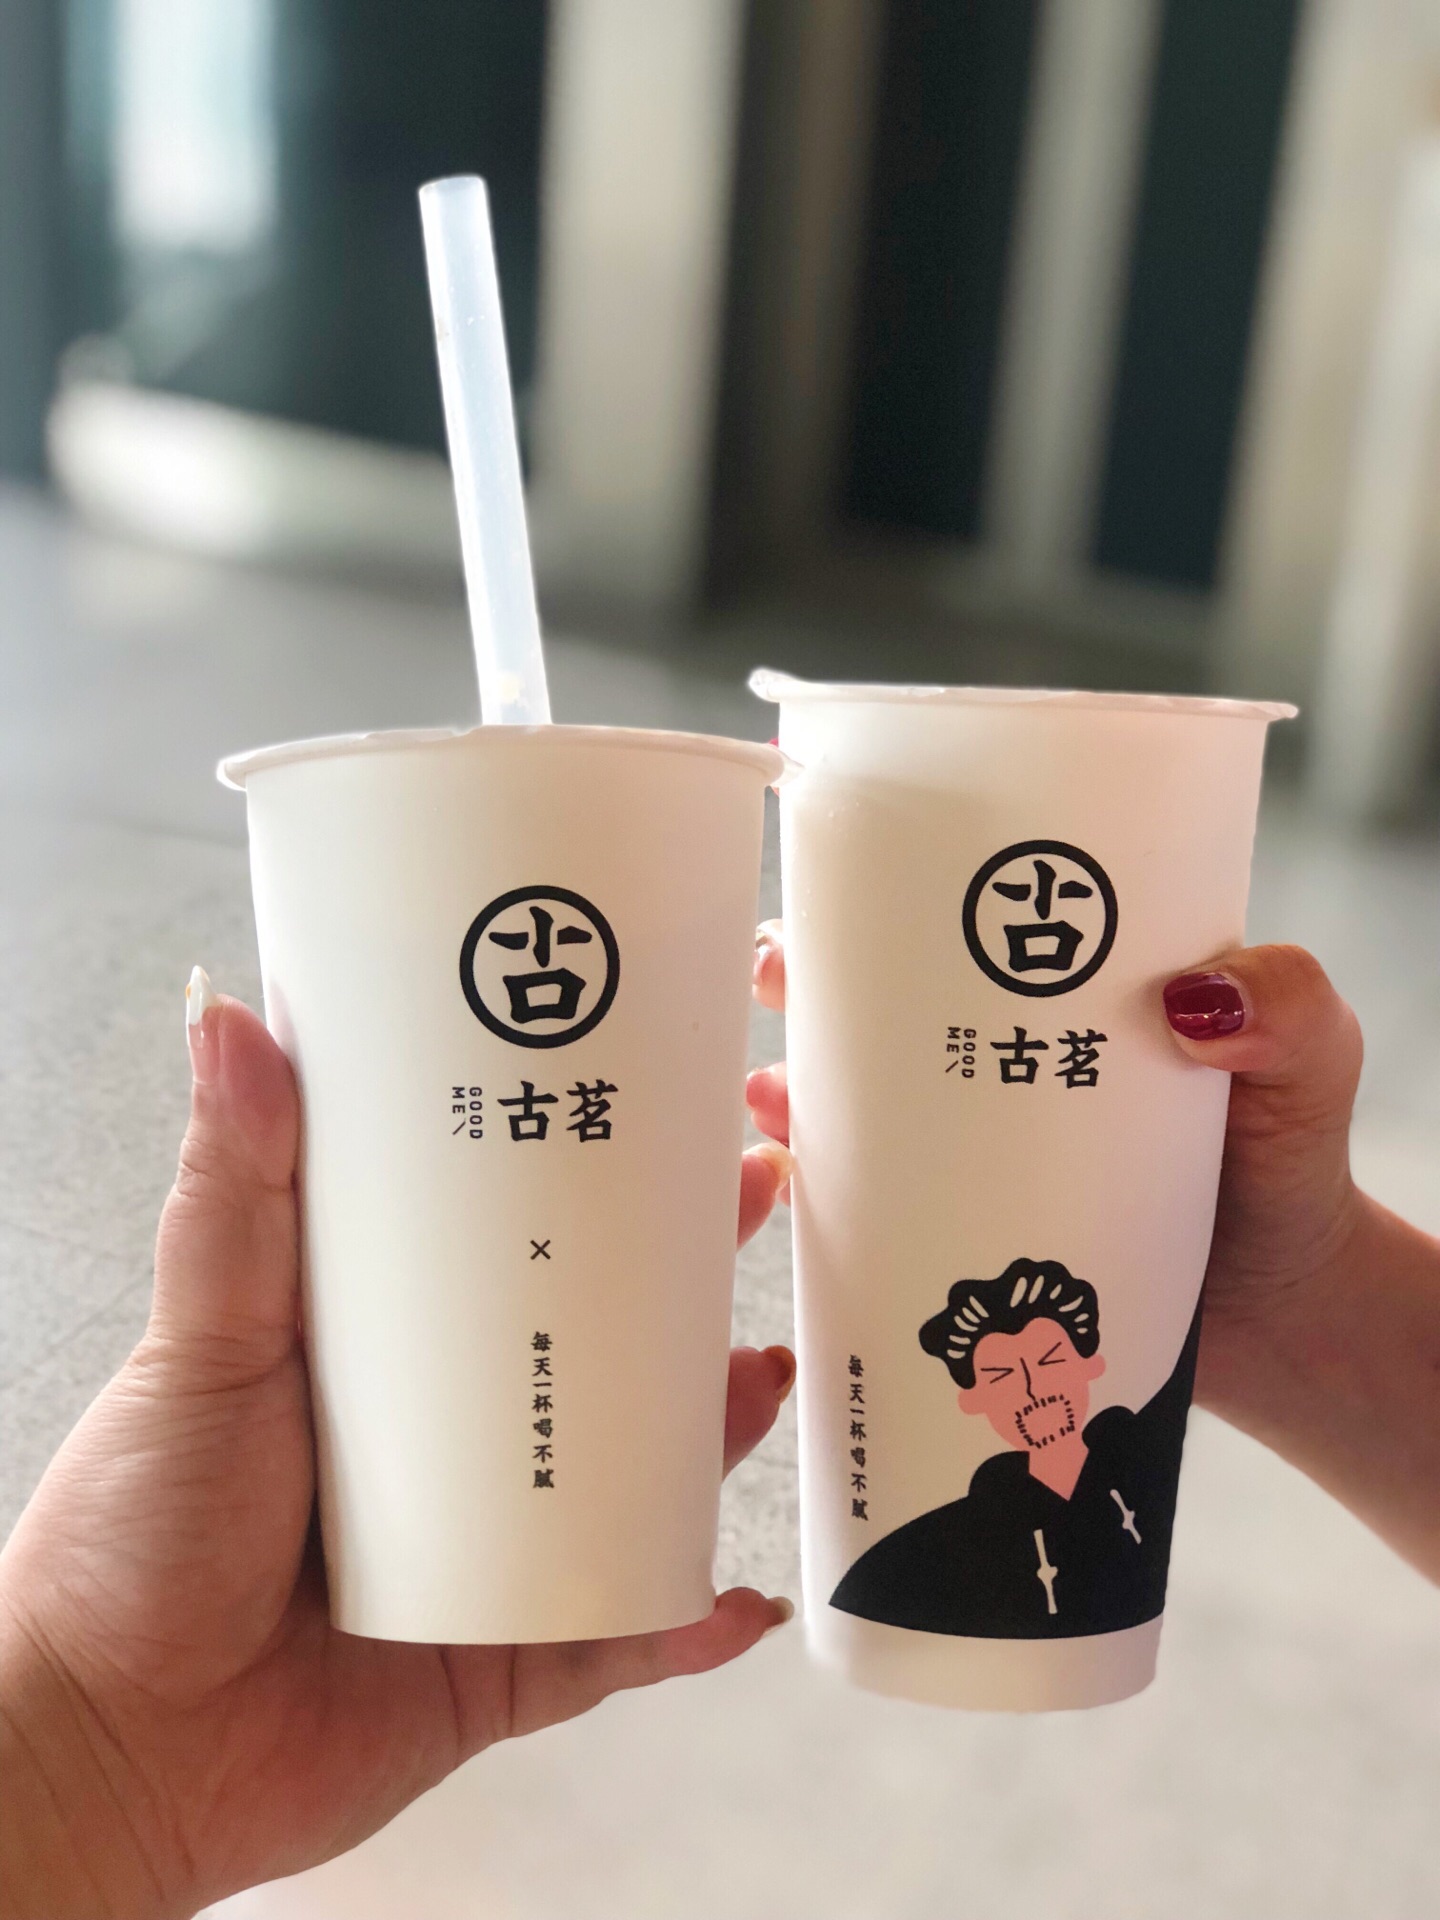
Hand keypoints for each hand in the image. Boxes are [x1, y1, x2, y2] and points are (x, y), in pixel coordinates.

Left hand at [0, 988, 795, 1919]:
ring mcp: (493, 1557)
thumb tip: (226, 1021)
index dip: (599, 1185)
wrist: (107, 1746)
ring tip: (759, 1378)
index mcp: (399, 1357)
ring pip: (635, 1487)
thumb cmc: (131, 1534)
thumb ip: (232, 1195)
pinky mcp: (506, 1666)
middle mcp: (459, 1445)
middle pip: (600, 1358)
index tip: (668, 1115)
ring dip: (712, 1437)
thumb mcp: (203, 1339)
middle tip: (755, 1214)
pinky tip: (744, 1598)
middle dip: (687, 1293)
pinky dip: (688, 1623)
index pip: (520, 1251)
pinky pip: (622, 1641)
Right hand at [749, 923, 1439, 1579]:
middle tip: (779, 974)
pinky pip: (872, 1207)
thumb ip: (1288, 1007)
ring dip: (797, 1083)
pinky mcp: (962, 1239)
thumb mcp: (1309, 1059)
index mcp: (1067, 998)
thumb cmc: (1290, 1166)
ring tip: (772, 1085)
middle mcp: (1002, 1068)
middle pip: (883, 1007)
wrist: (1289, 1319)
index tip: (838, 884)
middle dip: (812, 981)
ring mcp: (976, 1157)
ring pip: (860, 1103)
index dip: (892, 895)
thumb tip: (1192, 1001)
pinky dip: (820, 1187)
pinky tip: (794, 1177)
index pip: (967, 924)